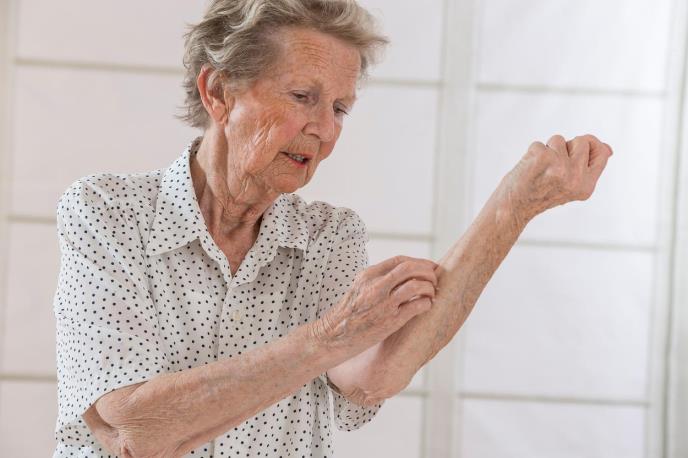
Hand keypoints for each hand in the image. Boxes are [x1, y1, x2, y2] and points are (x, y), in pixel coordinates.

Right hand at [311, 256, 438, 356]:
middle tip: (435, 279)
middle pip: (410, 268)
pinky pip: (416, 306)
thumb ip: (377, 280)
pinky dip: (426, 303)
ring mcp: (383, 304)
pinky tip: (426, 306)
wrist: (331, 337)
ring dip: (430, 288)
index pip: (400, 260)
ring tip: (432, 294)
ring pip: (416, 285)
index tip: (429, 267)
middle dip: (428, 272)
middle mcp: (375, 287)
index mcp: (368, 276)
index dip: (419, 262)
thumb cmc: (347, 315)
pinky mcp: (389, 322)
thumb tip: (401, 275)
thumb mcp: (359, 288)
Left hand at [503, 134, 612, 221]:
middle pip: (582, 141)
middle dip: (567, 146)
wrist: (513, 207)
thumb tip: (608, 149)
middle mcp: (576, 177)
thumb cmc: (540, 195)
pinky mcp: (544, 158)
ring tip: (539, 169)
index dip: (592, 144)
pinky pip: (539, 143)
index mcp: (587, 186)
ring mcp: (560, 167)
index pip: (602, 153)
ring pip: (559, 139)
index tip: (576, 147)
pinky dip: (532, 153)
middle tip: (552, 165)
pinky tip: (528, 169)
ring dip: (547, 149)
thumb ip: (588, 167)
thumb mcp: (570, 186)